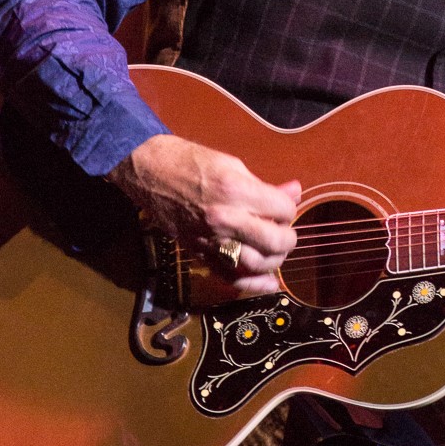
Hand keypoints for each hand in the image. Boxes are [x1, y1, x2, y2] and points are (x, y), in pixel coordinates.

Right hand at [109, 134, 300, 294]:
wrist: (150, 172)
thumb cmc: (192, 162)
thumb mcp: (234, 165)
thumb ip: (265, 186)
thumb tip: (294, 192)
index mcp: (236, 191)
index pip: (283, 210)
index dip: (289, 208)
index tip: (284, 206)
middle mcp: (225, 218)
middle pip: (274, 242)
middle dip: (288, 238)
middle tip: (286, 232)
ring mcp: (211, 239)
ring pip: (256, 264)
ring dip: (274, 260)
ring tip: (276, 251)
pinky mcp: (199, 252)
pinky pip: (229, 276)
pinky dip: (252, 283)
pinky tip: (267, 282)